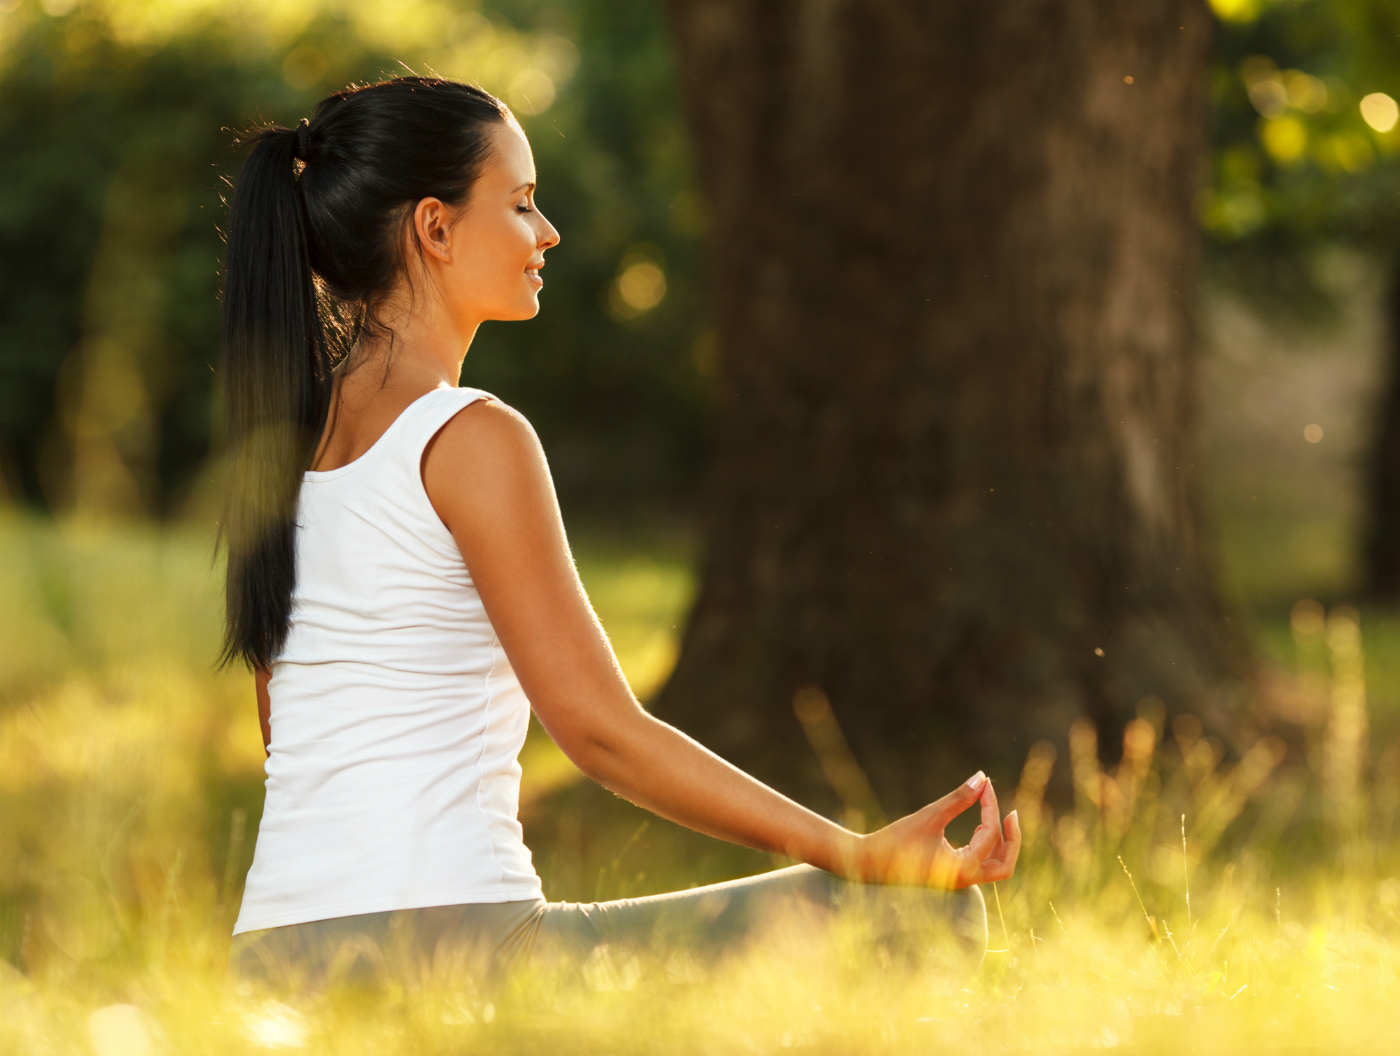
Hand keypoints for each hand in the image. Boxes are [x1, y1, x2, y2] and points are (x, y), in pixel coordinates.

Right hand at [851, 772, 1020, 888]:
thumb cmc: (895, 841)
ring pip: (996, 867)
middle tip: (1010, 814)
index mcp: (961, 869)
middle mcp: (964, 880)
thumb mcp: (929, 816)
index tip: (984, 784)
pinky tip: (978, 827)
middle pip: (1006, 864)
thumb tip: (981, 777)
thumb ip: (958, 799)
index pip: (989, 834)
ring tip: (995, 816)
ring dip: (1001, 843)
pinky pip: (980, 865)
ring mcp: (959, 881)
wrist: (867, 864)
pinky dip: (986, 846)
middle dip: (1012, 838)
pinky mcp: (951, 877)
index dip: (990, 805)